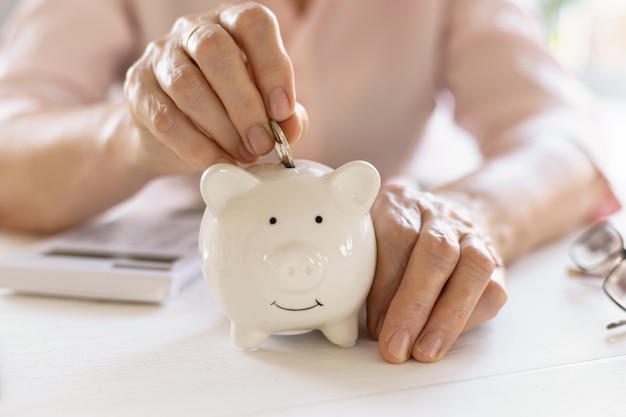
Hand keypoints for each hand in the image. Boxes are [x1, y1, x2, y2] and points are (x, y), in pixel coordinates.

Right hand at [123, 3, 306, 173]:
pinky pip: (164, 118)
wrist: (167, 133)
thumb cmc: (224, 110)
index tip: (282, 110)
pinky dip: (195, 146)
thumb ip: (282, 114)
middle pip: (216, 51)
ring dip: (221, 127)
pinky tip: (215, 161)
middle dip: (245, 104)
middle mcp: (193, 30)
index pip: (252, 23)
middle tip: (262, 142)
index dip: (272, 66)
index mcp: (231, 24)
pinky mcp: (138, 89)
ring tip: (242, 154)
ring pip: (186, 84)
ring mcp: (160, 56)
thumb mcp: (261, 108)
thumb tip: (292, 128)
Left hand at [366, 184, 506, 362]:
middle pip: (437, 252)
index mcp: (402, 202)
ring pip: (472, 269)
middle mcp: (441, 215)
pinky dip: (467, 321)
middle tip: (395, 345)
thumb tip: (354, 315)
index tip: (373, 322)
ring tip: (424, 351)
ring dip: (446, 317)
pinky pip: (491, 292)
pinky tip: (443, 340)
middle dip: (414, 305)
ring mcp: (473, 237)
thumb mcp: (369, 235)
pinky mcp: (495, 265)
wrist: (449, 217)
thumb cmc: (396, 235)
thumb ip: (359, 262)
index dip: (386, 283)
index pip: (399, 235)